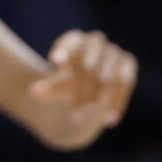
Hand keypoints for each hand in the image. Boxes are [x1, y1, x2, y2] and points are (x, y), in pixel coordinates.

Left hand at [28, 30, 137, 145]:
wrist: (88, 93)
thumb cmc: (67, 86)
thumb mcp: (55, 89)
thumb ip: (46, 89)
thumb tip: (34, 91)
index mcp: (75, 42)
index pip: (71, 41)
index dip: (64, 49)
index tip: (54, 62)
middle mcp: (95, 43)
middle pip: (88, 64)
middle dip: (81, 89)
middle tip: (74, 111)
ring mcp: (113, 52)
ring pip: (107, 75)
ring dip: (97, 99)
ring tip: (88, 116)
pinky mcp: (127, 65)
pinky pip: (125, 81)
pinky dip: (117, 101)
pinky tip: (108, 120)